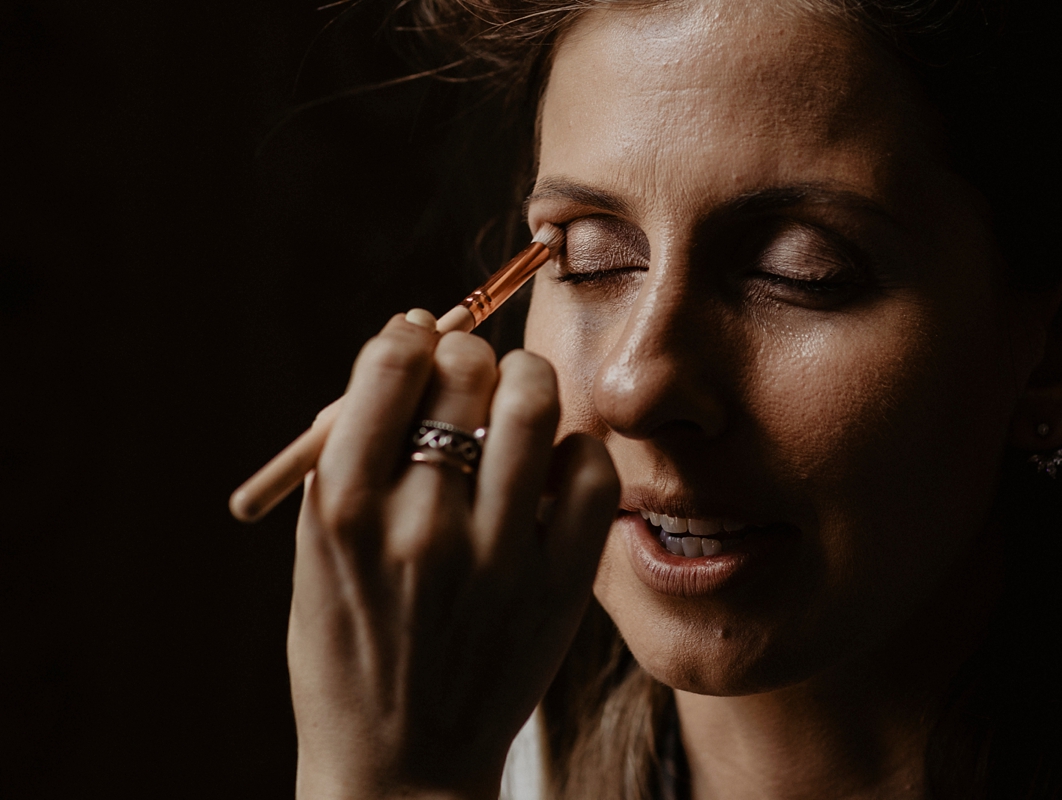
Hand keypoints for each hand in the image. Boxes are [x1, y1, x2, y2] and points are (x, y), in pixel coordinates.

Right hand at [288, 311, 619, 799]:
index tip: (419, 347)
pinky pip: (591, 471)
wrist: (398, 765)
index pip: (392, 361)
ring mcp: (495, 560)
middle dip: (470, 358)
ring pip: (536, 404)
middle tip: (470, 384)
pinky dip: (575, 452)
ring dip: (528, 384)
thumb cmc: (350, 639)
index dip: (411, 338)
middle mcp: (419, 528)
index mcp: (343, 509)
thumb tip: (417, 330)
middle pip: (468, 371)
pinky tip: (551, 472)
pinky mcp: (557, 588)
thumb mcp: (318, 545)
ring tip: (518, 406)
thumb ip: (355, 443)